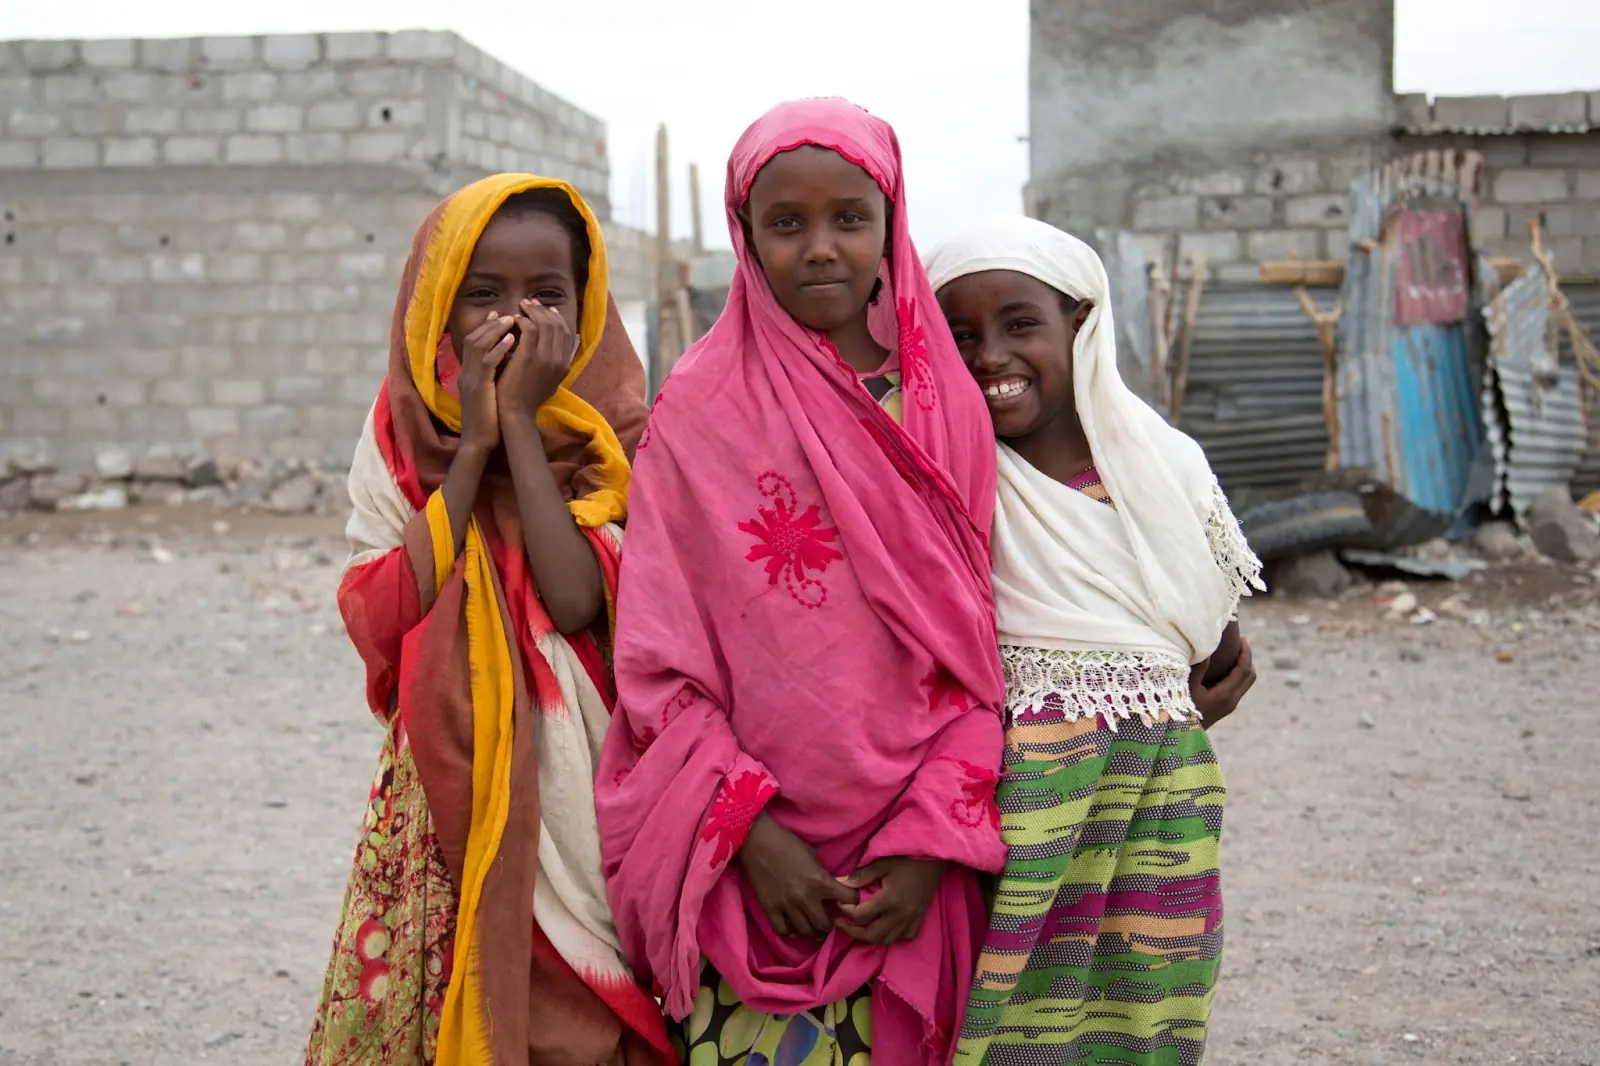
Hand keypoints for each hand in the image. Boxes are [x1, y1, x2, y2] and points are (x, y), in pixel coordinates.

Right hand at [457, 312, 515, 452]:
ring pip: (478, 346)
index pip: (473, 344)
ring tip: (512, 319)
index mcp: (468, 375)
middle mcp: (466, 374)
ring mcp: (470, 380)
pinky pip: (487, 362)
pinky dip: (499, 348)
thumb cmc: (488, 422)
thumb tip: (509, 364)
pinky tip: (513, 339)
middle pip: (473, 339)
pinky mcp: (478, 388)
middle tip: (507, 312)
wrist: (478, 443)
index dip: (485, 328)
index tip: (499, 315)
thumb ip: (494, 379)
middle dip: (490, 324)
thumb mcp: (490, 395)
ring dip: (495, 331)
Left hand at [498, 298, 576, 422]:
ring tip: (522, 306)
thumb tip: (549, 343)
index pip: (567, 333)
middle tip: (531, 303)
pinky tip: (514, 319)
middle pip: (557, 325)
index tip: (546, 309)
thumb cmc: (526, 397)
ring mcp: (545, 358)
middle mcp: (559, 360)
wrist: (515, 412)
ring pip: (544, 324)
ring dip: (533, 311)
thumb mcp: (547, 380)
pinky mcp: (529, 357)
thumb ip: (551, 362)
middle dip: (544, 310)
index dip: (557, 318)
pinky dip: (523, 320)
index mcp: (565, 365)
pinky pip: (529, 329)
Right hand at [736, 813, 858, 939]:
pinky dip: (789, 931)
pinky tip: (791, 927)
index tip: (850, 902)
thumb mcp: (813, 855)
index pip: (849, 899)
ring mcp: (787, 905)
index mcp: (821, 881)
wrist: (757, 841)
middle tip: (827, 921)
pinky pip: (783, 931)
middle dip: (829, 924)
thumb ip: (823, 875)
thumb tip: (830, 888)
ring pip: (805, 932)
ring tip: (811, 928)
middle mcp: (806, 897)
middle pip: (825, 925)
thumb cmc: (787, 842)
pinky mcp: (770, 909)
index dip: (854, 901)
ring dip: (811, 931)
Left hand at [835, 857, 947, 944]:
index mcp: (889, 900)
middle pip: (872, 935)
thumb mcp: (882, 864)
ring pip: (888, 939)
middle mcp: (900, 914)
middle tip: (842, 923)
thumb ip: (862, 876)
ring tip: (860, 927)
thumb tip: (841, 883)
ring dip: (871, 936)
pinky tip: (886, 927)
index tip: (839, 903)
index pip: (861, 915)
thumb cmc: (907, 859)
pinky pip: (906, 936)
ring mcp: (911, 918)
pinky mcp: (920, 917)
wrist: (934, 859)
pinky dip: (893, 936)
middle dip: (853, 932)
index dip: (846, 911)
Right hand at [1189, 635, 1255, 727]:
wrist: (1180, 736)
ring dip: (1244, 667)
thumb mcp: (1187, 687)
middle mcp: (1232, 700)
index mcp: (1225, 694)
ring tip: (1234, 652)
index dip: (1246, 653)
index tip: (1243, 638)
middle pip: (1250, 676)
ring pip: (1246, 683)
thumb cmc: (1181, 710)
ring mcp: (1229, 706)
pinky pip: (1239, 687)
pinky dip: (1238, 674)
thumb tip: (1207, 647)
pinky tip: (1226, 667)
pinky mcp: (1225, 708)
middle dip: (1248, 658)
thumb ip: (1199, 667)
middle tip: (1241, 643)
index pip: (1243, 670)